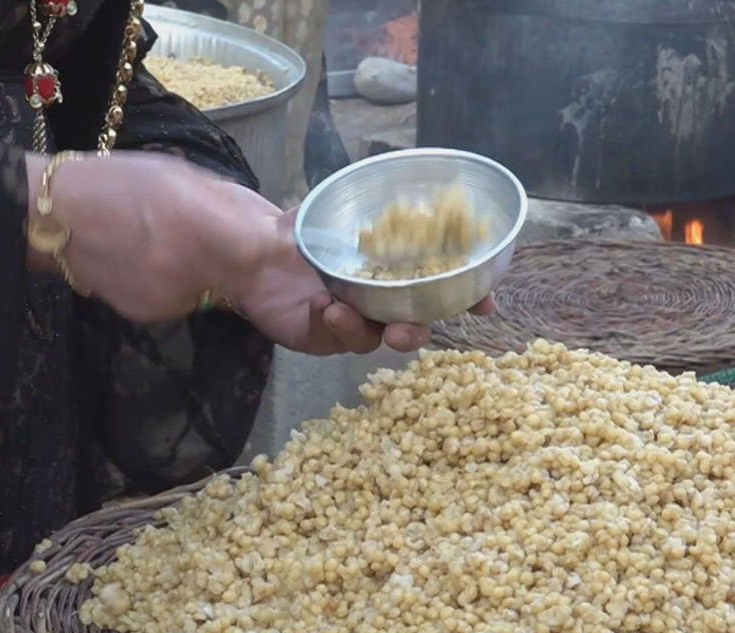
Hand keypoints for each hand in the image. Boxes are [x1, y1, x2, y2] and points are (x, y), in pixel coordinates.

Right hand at [26, 150, 273, 322]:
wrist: (53, 216)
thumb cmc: (120, 184)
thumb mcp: (186, 177)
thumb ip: (237, 204)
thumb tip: (280, 226)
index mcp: (201, 222)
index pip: (268, 252)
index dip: (288, 256)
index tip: (296, 253)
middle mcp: (188, 267)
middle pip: (248, 281)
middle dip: (258, 273)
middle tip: (241, 252)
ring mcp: (168, 297)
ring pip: (216, 292)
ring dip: (215, 275)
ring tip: (179, 244)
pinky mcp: (149, 314)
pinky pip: (184, 301)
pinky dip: (181, 284)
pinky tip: (156, 261)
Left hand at [223, 210, 495, 355]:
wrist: (248, 245)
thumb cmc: (299, 225)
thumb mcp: (340, 205)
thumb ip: (378, 204)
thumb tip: (430, 189)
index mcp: (392, 271)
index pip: (438, 287)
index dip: (466, 297)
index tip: (485, 304)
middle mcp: (377, 299)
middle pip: (413, 324)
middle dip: (416, 330)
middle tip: (405, 329)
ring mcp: (350, 321)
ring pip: (373, 339)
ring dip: (363, 328)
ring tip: (342, 310)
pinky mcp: (321, 337)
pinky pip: (335, 340)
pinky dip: (331, 324)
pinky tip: (320, 304)